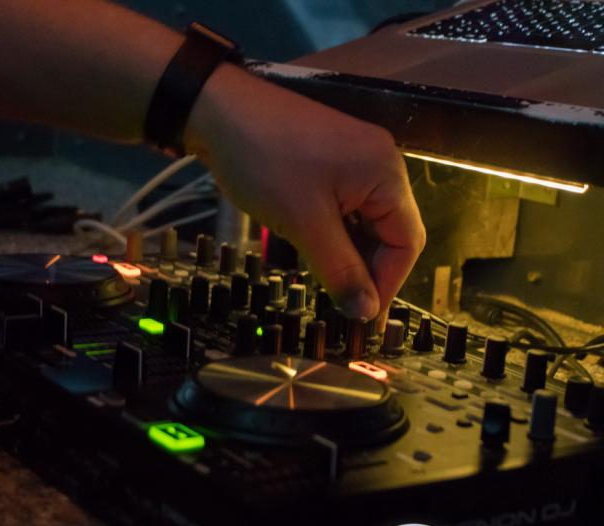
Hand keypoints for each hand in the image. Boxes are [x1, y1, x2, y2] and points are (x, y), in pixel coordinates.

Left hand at [184, 64, 424, 319]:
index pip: (408, 242)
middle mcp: (381, 164)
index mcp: (387, 174)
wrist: (217, 109)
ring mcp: (357, 160)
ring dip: (350, 254)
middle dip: (369, 270)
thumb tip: (367, 312)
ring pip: (366, 223)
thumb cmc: (264, 162)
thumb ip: (341, 271)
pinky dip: (336, 234)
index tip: (364, 317)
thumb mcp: (305, 224)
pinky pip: (348, 207)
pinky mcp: (333, 161)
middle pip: (390, 232)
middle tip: (343, 304)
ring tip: (328, 281)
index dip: (388, 284)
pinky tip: (317, 250)